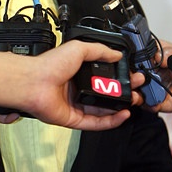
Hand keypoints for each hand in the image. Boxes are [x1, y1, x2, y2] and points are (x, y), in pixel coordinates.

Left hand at [27, 41, 145, 130]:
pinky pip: (96, 123)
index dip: (120, 77)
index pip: (105, 77)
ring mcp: (76, 105)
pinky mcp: (74, 120)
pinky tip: (123, 114)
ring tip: (134, 101)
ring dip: (120, 107)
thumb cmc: (49, 64)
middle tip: (137, 88)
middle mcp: (78, 89)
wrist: (34, 82)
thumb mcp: (79, 49)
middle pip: (107, 95)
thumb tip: (117, 54)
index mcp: (78, 73)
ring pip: (104, 110)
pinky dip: (112, 121)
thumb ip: (100, 51)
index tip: (133, 74)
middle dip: (124, 92)